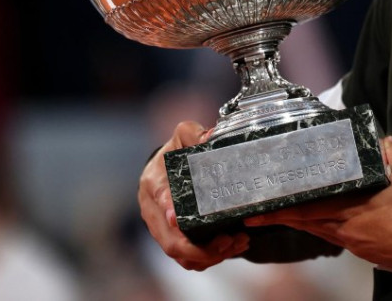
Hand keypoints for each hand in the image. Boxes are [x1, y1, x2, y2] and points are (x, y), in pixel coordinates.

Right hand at [138, 121, 249, 269]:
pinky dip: (209, 258)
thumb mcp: (183, 135)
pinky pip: (187, 259)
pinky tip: (233, 247)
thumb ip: (194, 133)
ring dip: (210, 255)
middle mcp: (152, 210)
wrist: (166, 167)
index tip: (178, 219)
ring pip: (180, 255)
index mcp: (153, 182)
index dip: (168, 212)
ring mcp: (160, 229)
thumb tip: (209, 137)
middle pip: (170, 241)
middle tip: (229, 239)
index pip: (159, 199)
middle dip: (200, 247)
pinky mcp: (170, 239)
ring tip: (238, 243)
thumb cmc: (176, 150)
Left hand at [244, 136, 391, 274]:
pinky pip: (332, 236)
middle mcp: (348, 228)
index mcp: (356, 208)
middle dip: (280, 218)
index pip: (311, 207)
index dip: (284, 208)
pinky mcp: (362, 250)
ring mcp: (354, 241)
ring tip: (277, 215)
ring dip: (297, 222)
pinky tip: (313, 222)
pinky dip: (317, 227)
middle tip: (256, 214)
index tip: (263, 207)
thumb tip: (384, 140)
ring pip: (317, 230)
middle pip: (306, 222)